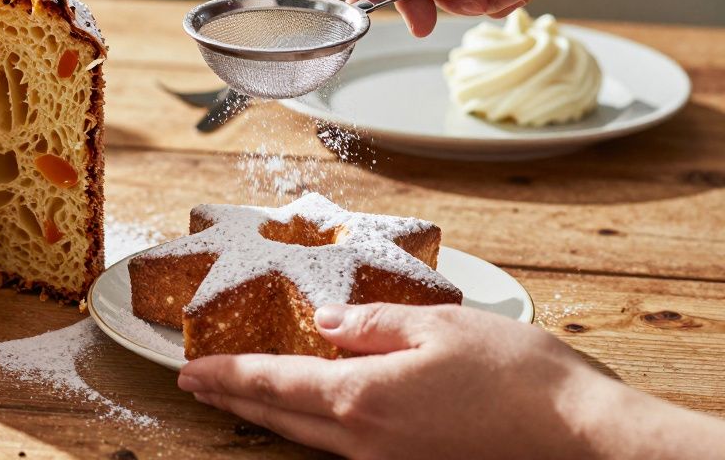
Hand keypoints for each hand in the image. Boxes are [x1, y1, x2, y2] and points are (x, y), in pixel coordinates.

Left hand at [178, 303, 724, 458]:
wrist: (581, 437)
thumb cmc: (519, 376)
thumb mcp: (439, 325)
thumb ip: (372, 324)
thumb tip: (326, 323)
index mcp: (362, 398)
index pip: (274, 382)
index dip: (228, 373)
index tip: (190, 369)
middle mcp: (364, 441)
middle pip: (280, 417)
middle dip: (235, 398)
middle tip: (197, 384)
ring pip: (307, 438)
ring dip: (268, 414)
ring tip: (239, 394)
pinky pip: (341, 447)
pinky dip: (309, 426)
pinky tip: (308, 411)